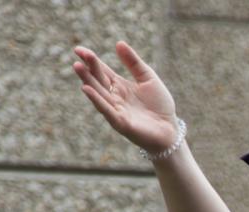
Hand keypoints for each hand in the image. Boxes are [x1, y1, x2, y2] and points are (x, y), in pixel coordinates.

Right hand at [72, 41, 179, 155]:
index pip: (102, 71)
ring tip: (78, 67)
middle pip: (98, 80)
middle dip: (88, 68)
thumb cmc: (160, 105)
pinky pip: (107, 110)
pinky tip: (87, 89)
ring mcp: (116, 110)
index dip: (91, 60)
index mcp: (119, 86)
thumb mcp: (148, 78)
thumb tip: (119, 43)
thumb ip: (133, 62)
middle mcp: (114, 97)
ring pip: (99, 94)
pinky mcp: (121, 123)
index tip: (78, 49)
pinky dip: (97, 100)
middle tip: (80, 55)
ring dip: (87, 81)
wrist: (170, 130)